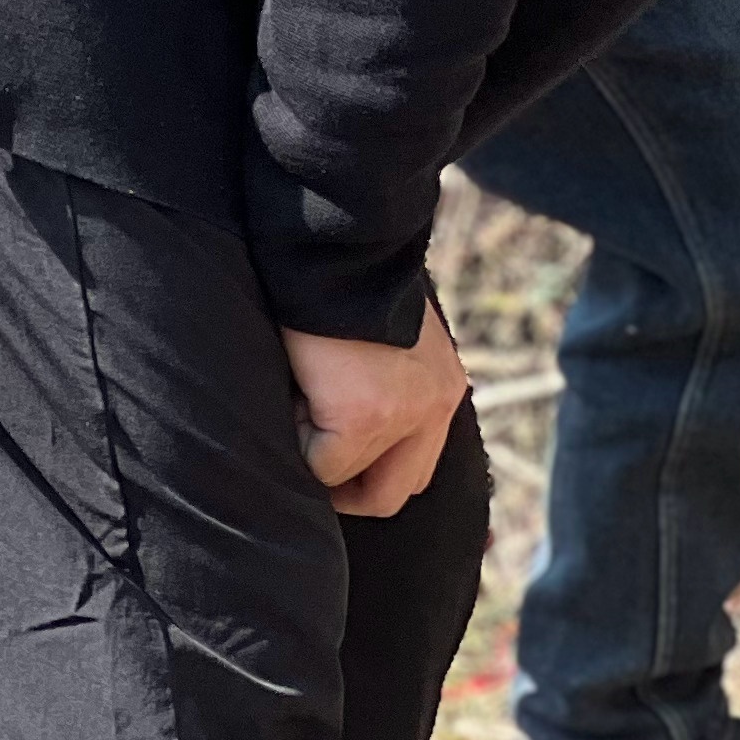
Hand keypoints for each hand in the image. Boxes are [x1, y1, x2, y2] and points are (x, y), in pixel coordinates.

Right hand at [280, 296, 467, 517]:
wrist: (336, 246)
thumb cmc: (348, 286)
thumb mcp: (387, 344)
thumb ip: (386, 389)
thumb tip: (345, 432)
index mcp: (444, 387)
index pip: (415, 468)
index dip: (368, 472)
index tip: (330, 453)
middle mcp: (438, 405)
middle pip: (394, 493)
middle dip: (345, 487)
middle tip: (307, 457)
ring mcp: (406, 414)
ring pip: (349, 481)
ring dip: (315, 453)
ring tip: (301, 399)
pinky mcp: (366, 417)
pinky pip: (320, 465)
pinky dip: (295, 439)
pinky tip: (295, 390)